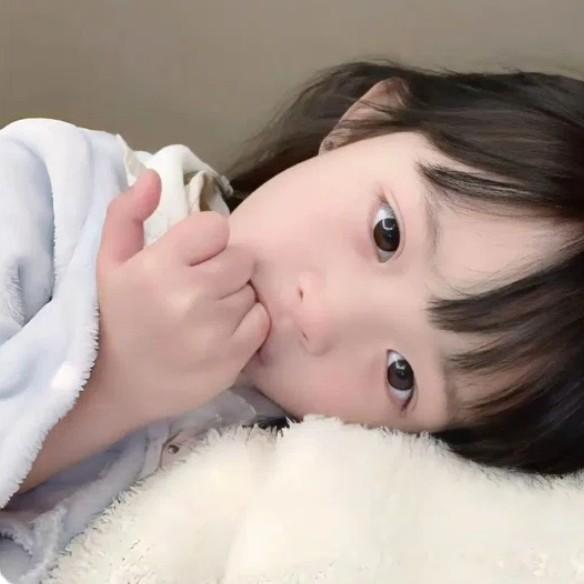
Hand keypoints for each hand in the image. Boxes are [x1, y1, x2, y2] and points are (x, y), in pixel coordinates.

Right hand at [94, 170, 269, 425]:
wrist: (121, 385)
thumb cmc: (118, 317)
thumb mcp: (110, 262)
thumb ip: (127, 213)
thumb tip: (154, 174)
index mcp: (159, 266)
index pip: (216, 227)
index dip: (207, 241)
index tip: (192, 259)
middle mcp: (190, 295)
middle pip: (241, 258)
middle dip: (225, 268)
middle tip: (201, 288)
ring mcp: (216, 329)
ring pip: (252, 289)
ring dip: (236, 296)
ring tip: (208, 313)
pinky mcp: (234, 357)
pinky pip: (262, 320)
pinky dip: (248, 323)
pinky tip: (222, 333)